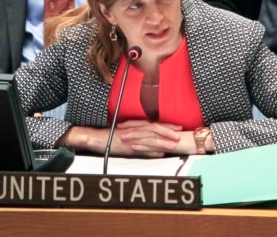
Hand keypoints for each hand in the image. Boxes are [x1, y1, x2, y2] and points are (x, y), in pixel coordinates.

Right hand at [56, 120, 181, 157]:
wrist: (97, 139)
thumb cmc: (113, 136)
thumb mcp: (129, 133)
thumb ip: (142, 135)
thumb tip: (156, 142)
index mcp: (136, 125)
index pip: (154, 124)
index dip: (168, 126)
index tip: (178, 127)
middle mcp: (135, 130)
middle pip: (154, 129)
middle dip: (168, 132)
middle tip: (179, 135)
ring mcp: (131, 139)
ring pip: (149, 139)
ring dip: (162, 142)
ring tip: (172, 145)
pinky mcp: (127, 147)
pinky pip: (140, 149)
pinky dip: (150, 151)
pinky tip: (159, 153)